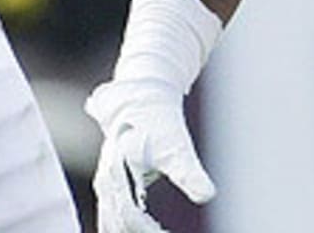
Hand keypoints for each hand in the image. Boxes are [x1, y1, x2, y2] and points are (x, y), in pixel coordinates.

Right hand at [85, 78, 214, 232]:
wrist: (143, 95)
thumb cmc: (158, 120)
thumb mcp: (175, 146)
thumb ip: (189, 172)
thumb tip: (207, 194)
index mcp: (115, 175)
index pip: (128, 219)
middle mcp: (106, 184)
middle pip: (117, 226)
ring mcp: (107, 186)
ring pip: (113, 225)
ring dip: (134, 231)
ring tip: (161, 231)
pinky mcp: (114, 186)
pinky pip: (116, 218)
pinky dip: (133, 228)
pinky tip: (154, 229)